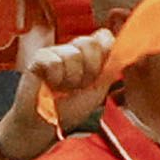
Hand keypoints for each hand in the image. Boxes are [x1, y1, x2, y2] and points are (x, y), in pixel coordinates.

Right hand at [9, 32, 118, 150]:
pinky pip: (54, 62)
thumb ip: (110, 65)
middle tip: (79, 85)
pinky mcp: (38, 58)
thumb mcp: (100, 86)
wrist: (48, 123)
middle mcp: (73, 49)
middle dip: (89, 69)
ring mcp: (55, 52)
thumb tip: (121, 46)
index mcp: (90, 55)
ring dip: (71, 78)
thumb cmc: (72, 107)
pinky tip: (50, 85)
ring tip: (63, 88)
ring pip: (72, 54)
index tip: (99, 74)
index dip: (105, 54)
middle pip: (89, 42)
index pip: (104, 36)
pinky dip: (56, 78)